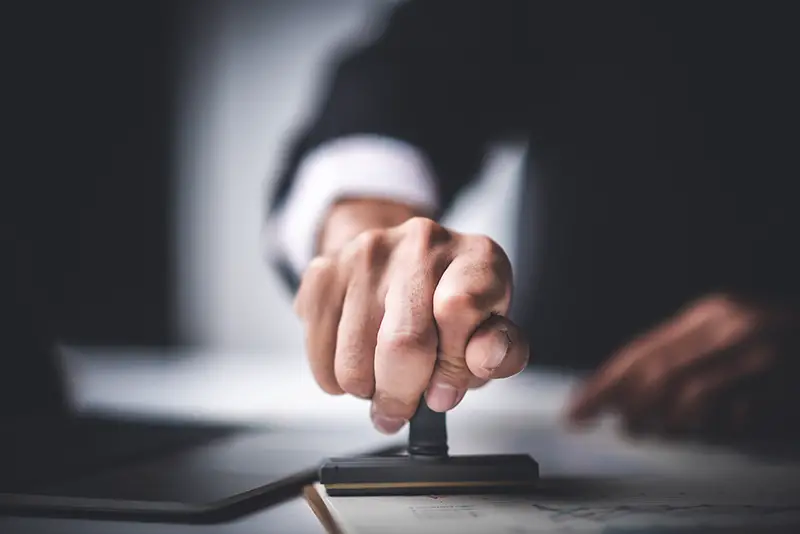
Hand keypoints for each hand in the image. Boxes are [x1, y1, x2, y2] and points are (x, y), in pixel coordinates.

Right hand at [294, 204, 529, 433]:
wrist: (402, 261)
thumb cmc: (453, 305)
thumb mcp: (491, 329)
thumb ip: (500, 352)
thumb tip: (483, 361)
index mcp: (476, 256)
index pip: (459, 311)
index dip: (451, 366)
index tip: (443, 392)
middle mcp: (422, 242)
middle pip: (402, 343)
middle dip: (401, 395)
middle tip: (402, 409)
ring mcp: (367, 252)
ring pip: (354, 358)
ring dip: (366, 389)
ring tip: (381, 379)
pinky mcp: (325, 270)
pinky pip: (319, 350)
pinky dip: (334, 377)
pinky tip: (356, 364)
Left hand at [567, 293, 799, 439]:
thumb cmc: (770, 338)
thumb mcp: (721, 331)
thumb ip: (678, 354)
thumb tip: (622, 390)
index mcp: (706, 314)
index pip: (641, 351)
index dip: (604, 383)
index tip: (577, 409)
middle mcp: (729, 329)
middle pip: (658, 374)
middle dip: (627, 406)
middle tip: (616, 425)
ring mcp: (757, 358)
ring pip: (691, 399)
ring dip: (667, 423)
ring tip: (656, 430)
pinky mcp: (781, 387)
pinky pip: (735, 418)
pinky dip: (716, 429)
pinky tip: (711, 430)